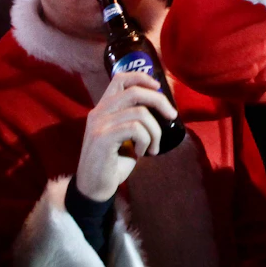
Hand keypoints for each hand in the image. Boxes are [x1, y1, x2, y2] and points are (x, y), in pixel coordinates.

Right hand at [74, 72, 178, 201]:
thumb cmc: (113, 163)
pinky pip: (135, 129)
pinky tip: (142, 152)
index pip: (120, 79)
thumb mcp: (124, 136)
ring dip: (155, 131)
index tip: (158, 87)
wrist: (93, 188)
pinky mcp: (102, 138)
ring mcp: (99, 124)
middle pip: (135, 92)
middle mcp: (98, 112)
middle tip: (172, 116)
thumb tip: (161, 107)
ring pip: (140, 113)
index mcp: (102, 108)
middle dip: (159, 101)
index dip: (141, 77)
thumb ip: (134, 119)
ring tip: (153, 147)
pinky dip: (146, 140)